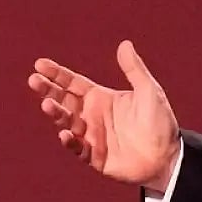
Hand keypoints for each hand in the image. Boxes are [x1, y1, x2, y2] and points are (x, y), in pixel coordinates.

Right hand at [29, 40, 180, 191]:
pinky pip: (78, 148)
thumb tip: (125, 44)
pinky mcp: (94, 156)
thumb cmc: (160, 122)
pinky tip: (65, 134)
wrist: (168, 156)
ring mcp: (91, 136)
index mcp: (101, 98)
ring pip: (66, 122)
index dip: (57, 74)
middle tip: (34, 80)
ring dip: (56, 114)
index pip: (73, 83)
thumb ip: (134, 70)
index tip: (39, 64)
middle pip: (63, 100)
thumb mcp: (149, 91)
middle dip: (47, 90)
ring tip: (46, 104)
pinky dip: (70, 142)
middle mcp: (92, 115)